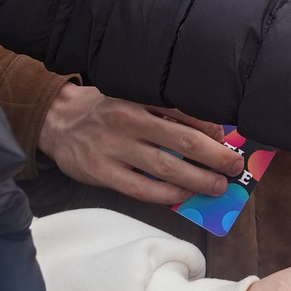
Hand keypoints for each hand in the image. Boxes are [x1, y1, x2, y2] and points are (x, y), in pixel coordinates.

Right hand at [38, 83, 246, 204]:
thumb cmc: (102, 109)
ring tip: (218, 186)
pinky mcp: (103, 173)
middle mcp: (129, 121)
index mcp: (138, 98)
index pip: (185, 111)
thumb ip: (160, 109)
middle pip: (184, 141)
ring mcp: (115, 149)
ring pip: (168, 168)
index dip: (212, 127)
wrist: (57, 121)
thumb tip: (208, 129)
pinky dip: (169, 194)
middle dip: (216, 156)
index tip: (227, 138)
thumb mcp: (129, 95)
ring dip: (199, 179)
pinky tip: (185, 195)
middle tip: (234, 166)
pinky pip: (144, 189)